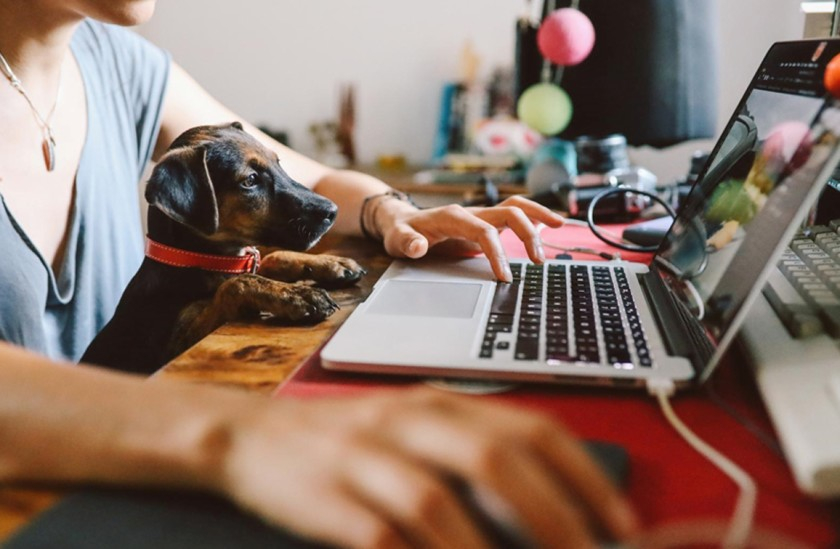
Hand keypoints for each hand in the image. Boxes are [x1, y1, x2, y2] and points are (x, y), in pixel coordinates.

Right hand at [217, 387, 637, 548]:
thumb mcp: (412, 429)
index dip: (583, 476)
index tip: (622, 522)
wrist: (250, 436)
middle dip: (556, 517)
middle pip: (495, 460)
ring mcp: (365, 456)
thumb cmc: (346, 440)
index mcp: (440, 402)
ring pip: (440, 501)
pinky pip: (382, 536)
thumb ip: (471, 451)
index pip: (529, 428)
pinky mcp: (328, 498)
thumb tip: (546, 501)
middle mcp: (408, 420)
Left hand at [375, 196, 564, 281]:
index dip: (497, 253)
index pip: (484, 231)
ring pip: (516, 206)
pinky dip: (534, 216)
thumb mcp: (397, 240)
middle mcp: (472, 211)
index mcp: (453, 216)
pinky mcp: (486, 222)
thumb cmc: (402, 232)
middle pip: (509, 211)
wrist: (402, 222)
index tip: (505, 277)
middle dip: (527, 233)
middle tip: (538, 261)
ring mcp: (481, 215)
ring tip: (561, 226)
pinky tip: (551, 224)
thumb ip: (407, 243)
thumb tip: (417, 246)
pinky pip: (514, 214)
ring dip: (539, 215)